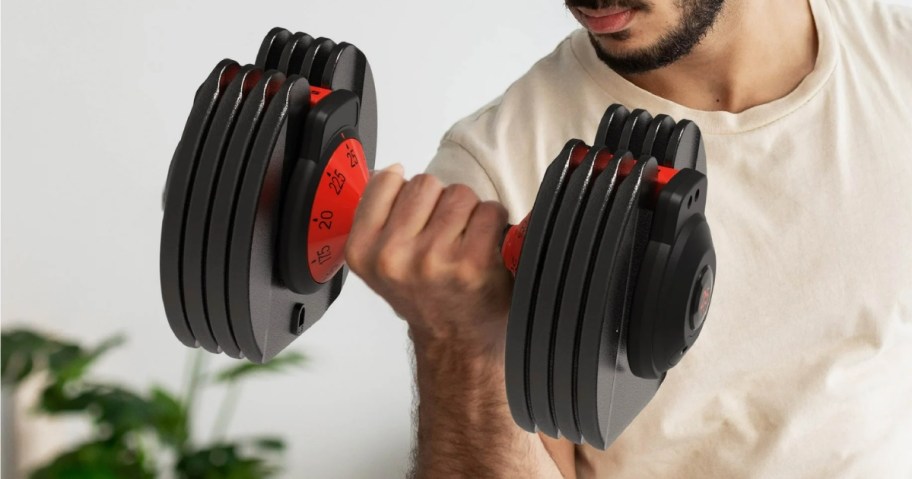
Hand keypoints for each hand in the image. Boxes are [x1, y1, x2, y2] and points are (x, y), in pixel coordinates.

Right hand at [345, 164, 511, 348]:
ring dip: (469, 213)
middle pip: (426, 183)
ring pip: (460, 193)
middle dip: (440, 202)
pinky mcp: (472, 263)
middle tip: (444, 236)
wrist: (456, 341)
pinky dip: (495, 224)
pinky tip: (485, 249)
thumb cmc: (425, 295)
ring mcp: (433, 259)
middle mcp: (393, 256)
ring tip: (465, 244)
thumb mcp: (379, 260)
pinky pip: (490, 211)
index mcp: (363, 250)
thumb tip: (391, 170)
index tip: (415, 218)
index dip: (408, 195)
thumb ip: (378, 215)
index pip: (387, 180)